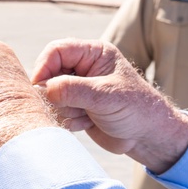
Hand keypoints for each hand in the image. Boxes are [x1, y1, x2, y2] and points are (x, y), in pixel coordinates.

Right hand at [31, 39, 187, 172]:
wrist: (148, 138)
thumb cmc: (137, 110)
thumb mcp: (106, 97)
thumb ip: (74, 90)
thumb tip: (44, 88)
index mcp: (94, 54)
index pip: (57, 50)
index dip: (44, 66)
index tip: (39, 86)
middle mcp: (83, 68)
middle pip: (49, 74)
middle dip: (56, 94)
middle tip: (73, 107)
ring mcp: (78, 89)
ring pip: (50, 96)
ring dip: (66, 110)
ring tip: (88, 116)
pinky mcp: (75, 108)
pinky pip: (56, 112)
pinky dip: (69, 121)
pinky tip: (88, 124)